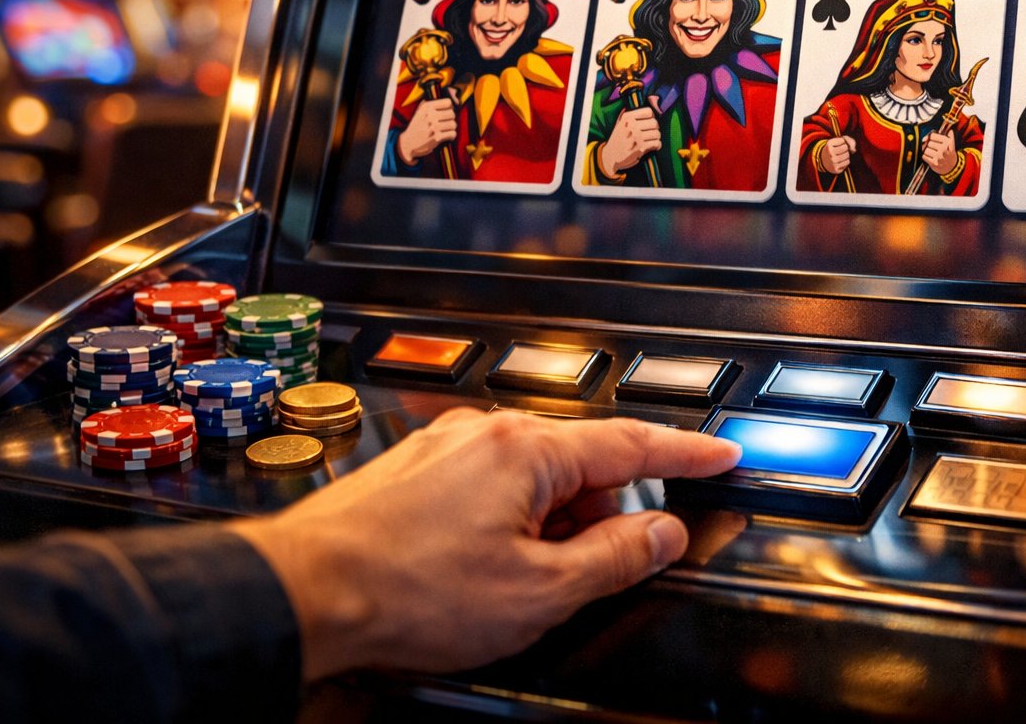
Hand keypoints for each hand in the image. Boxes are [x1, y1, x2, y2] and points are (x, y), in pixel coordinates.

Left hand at [230, 410, 739, 680]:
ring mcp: (446, 445)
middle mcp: (486, 431)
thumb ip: (615, 558)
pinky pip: (487, 484)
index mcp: (526, 450)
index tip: (723, 454)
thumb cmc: (405, 591)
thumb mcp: (537, 592)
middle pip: (579, 465)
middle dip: (595, 516)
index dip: (687, 454)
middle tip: (581, 575)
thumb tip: (663, 533)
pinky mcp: (417, 467)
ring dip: (545, 524)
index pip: (633, 444)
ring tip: (512, 585)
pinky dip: (504, 521)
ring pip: (530, 478)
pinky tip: (477, 570)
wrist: (302, 594)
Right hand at [398, 97, 456, 164]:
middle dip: (451, 119)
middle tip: (446, 122)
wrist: (408, 142)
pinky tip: (446, 136)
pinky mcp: (437, 137)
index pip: (448, 102)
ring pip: (453, 124)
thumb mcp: (419, 111)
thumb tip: (449, 101)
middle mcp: (430, 115)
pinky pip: (453, 133)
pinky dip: (451, 136)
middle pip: (452, 113)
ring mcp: (434, 127)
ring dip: (451, 128)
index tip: (446, 112)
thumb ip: (431, 104)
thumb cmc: (417, 126)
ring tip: (445, 130)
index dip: (449, 108)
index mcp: (427, 107)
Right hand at [597, 100, 661, 177]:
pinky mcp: (640, 147)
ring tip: (652, 140)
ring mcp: (636, 137)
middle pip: (654, 122)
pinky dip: (657, 145)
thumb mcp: (620, 123)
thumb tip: (649, 103)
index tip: (649, 122)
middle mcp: (632, 125)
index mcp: (627, 117)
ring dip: (656, 138)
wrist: (610, 156)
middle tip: (651, 132)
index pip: (649, 112)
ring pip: (657, 133)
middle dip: (655, 128)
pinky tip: (653, 146)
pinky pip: (657, 143)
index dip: (651, 117)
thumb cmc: (618, 139)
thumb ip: (632, 116)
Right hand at [817, 135, 856, 173]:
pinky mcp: (836, 168)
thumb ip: (848, 140)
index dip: (843, 142)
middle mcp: (830, 153)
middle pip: (846, 148)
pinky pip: (847, 162)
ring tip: (840, 156)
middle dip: (845, 149)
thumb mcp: (838, 141)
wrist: (824, 160)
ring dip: (846, 155)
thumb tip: (854, 150)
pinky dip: (846, 161)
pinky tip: (840, 161)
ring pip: (847, 155)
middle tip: (840, 151)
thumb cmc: (834, 148)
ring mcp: (832, 161)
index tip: (837, 145)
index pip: (844, 141)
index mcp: (829, 144)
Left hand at [921, 131, 956, 175]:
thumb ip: (937, 135)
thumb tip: (925, 138)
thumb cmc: (947, 152)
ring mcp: (939, 156)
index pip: (932, 136)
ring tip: (932, 153)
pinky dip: (925, 156)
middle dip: (929, 145)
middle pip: (928, 143)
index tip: (933, 140)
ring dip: (927, 151)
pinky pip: (924, 156)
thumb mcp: (948, 141)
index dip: (931, 137)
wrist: (951, 166)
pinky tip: (930, 157)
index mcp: (948, 141)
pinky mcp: (934, 163)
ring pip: (925, 150)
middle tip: (934, 148)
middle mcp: (944, 149)